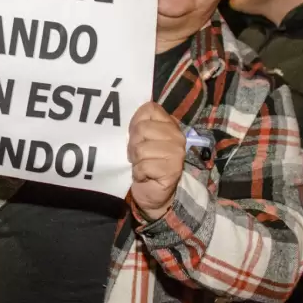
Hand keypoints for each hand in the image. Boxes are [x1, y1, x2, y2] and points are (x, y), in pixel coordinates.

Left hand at [128, 102, 185, 220]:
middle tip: (138, 156)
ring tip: (141, 165)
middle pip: (142, 128)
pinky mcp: (172, 170)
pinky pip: (144, 166)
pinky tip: (145, 176)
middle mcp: (177, 136)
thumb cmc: (145, 163)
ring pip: (141, 148)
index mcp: (170, 124)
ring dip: (136, 161)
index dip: (136, 122)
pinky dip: (139, 173)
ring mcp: (177, 153)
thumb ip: (138, 125)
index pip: (150, 109)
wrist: (153, 194)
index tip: (136, 136)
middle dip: (133, 144)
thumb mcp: (140, 140)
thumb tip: (125, 114)